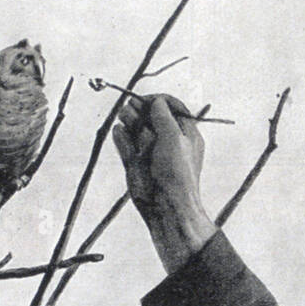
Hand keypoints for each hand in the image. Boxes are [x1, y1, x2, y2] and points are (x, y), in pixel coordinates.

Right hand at [113, 95, 215, 272]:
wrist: (165, 205)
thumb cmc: (177, 172)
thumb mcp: (174, 138)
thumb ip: (164, 116)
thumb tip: (156, 102)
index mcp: (184, 134)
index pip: (171, 108)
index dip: (158, 101)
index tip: (147, 100)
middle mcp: (167, 141)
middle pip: (151, 115)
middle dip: (141, 109)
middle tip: (132, 106)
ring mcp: (150, 151)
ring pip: (136, 128)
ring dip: (130, 119)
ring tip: (125, 116)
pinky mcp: (134, 162)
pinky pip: (125, 144)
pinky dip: (121, 136)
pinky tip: (119, 132)